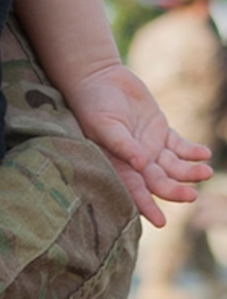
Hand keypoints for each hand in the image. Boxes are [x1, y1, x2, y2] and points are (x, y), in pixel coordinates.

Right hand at [69, 62, 211, 226]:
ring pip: (174, 167)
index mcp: (118, 163)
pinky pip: (180, 146)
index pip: (134, 189)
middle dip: (175, 191)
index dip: (146, 206)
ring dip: (190, 172)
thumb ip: (122, 144)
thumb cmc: (93, 103)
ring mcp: (149, 146)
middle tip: (192, 196)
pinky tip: (204, 153)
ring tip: (206, 171)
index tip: (160, 222)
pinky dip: (193, 151)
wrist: (98, 77)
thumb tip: (141, 165)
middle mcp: (136, 160)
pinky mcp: (160, 130)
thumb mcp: (103, 124)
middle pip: (159, 182)